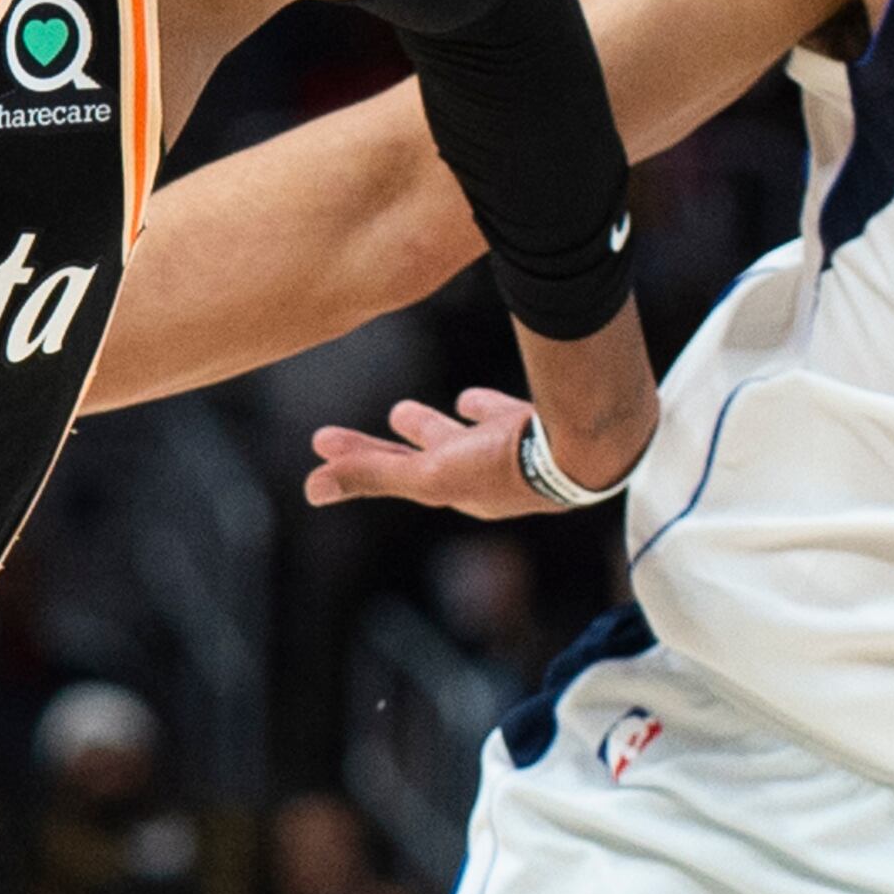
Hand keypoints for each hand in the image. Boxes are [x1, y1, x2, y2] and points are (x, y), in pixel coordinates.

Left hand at [304, 387, 549, 518]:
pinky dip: (478, 410)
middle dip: (383, 448)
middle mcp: (476, 476)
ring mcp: (504, 453)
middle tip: (337, 437)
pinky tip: (470, 401)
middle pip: (416, 458)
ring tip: (402, 413)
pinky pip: (496, 417)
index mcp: (453, 492)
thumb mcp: (430, 475)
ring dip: (428, 428)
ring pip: (455, 438)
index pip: (390, 474)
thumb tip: (310, 489)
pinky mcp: (528, 429)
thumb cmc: (507, 468)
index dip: (354, 460)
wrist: (583, 451)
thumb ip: (375, 475)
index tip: (318, 442)